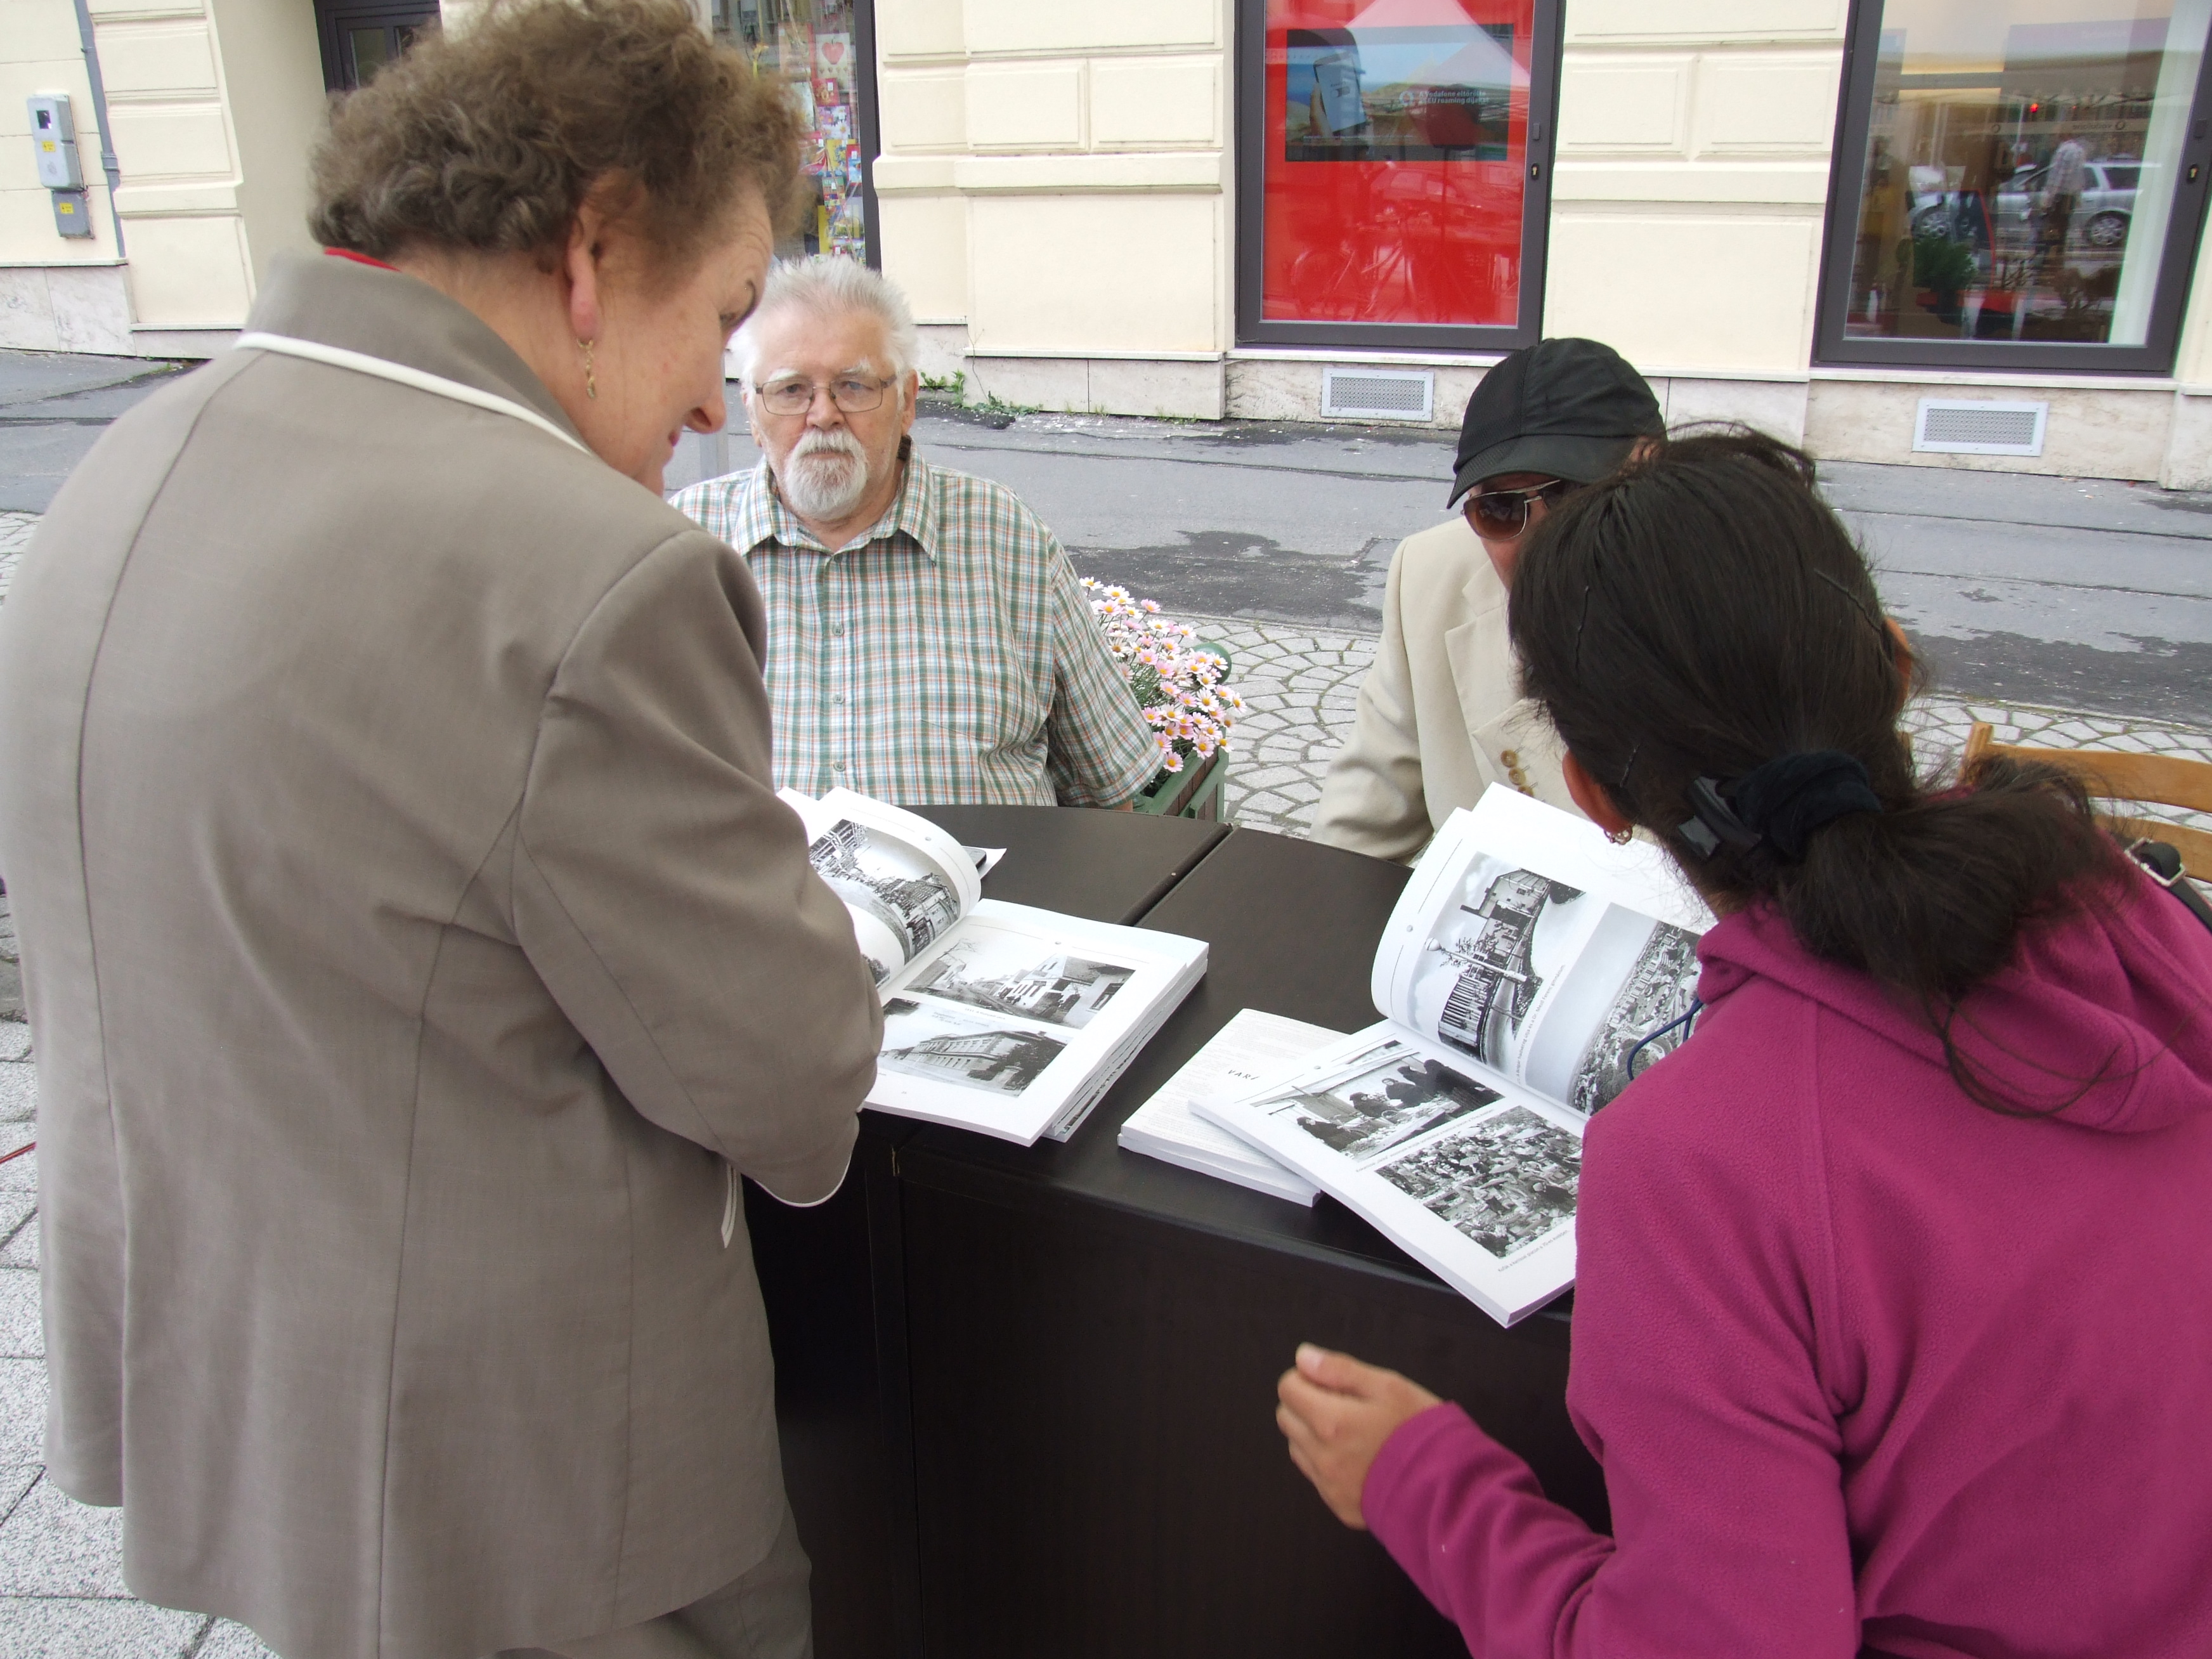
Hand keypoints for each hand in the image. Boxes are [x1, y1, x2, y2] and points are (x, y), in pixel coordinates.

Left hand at [1275, 1343, 1441, 1528]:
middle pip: (1286, 1417)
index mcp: (1331, 1421)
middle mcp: (1322, 1456)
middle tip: (1342, 1402)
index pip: (1288, 1389)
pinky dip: (1324, 1460)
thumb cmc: (1421, 1430)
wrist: (1449, 1489)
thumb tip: (1302, 1357)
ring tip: (1350, 1431)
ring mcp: (1328, 1485)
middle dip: (1305, 1403)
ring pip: (1297, 1447)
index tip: (1329, 1380)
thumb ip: (1340, 1369)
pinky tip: (1356, 1457)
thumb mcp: (1389, 1386)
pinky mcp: (1338, 1506)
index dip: (1305, 1377)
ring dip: (1311, 1432)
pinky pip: (1315, 1475)